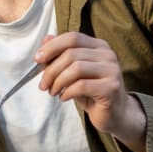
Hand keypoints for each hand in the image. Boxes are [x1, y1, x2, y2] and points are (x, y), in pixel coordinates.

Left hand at [34, 32, 147, 151]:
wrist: (115, 114)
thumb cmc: (92, 92)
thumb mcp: (73, 72)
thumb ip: (61, 55)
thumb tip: (45, 39)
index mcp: (99, 46)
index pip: (73, 37)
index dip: (52, 46)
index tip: (37, 59)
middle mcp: (108, 54)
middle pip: (71, 54)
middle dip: (51, 70)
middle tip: (43, 85)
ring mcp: (112, 70)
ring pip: (76, 68)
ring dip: (58, 82)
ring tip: (53, 92)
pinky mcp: (111, 88)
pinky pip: (81, 86)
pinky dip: (67, 92)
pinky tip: (64, 97)